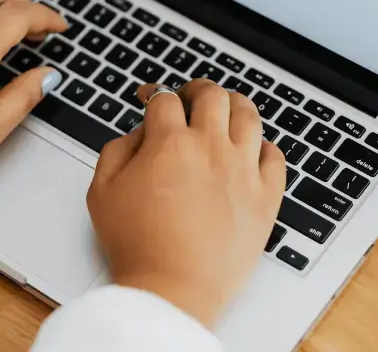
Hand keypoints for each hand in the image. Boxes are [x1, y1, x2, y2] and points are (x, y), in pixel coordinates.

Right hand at [87, 80, 285, 327]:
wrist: (172, 288)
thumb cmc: (136, 245)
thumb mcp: (101, 191)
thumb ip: (116, 150)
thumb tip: (138, 133)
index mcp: (169, 143)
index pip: (165, 99)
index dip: (153, 93)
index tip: (150, 100)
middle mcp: (211, 148)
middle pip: (212, 95)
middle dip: (196, 89)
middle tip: (189, 96)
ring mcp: (244, 171)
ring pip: (249, 115)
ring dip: (234, 105)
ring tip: (225, 110)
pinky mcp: (266, 198)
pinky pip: (275, 157)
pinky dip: (264, 146)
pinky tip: (252, 149)